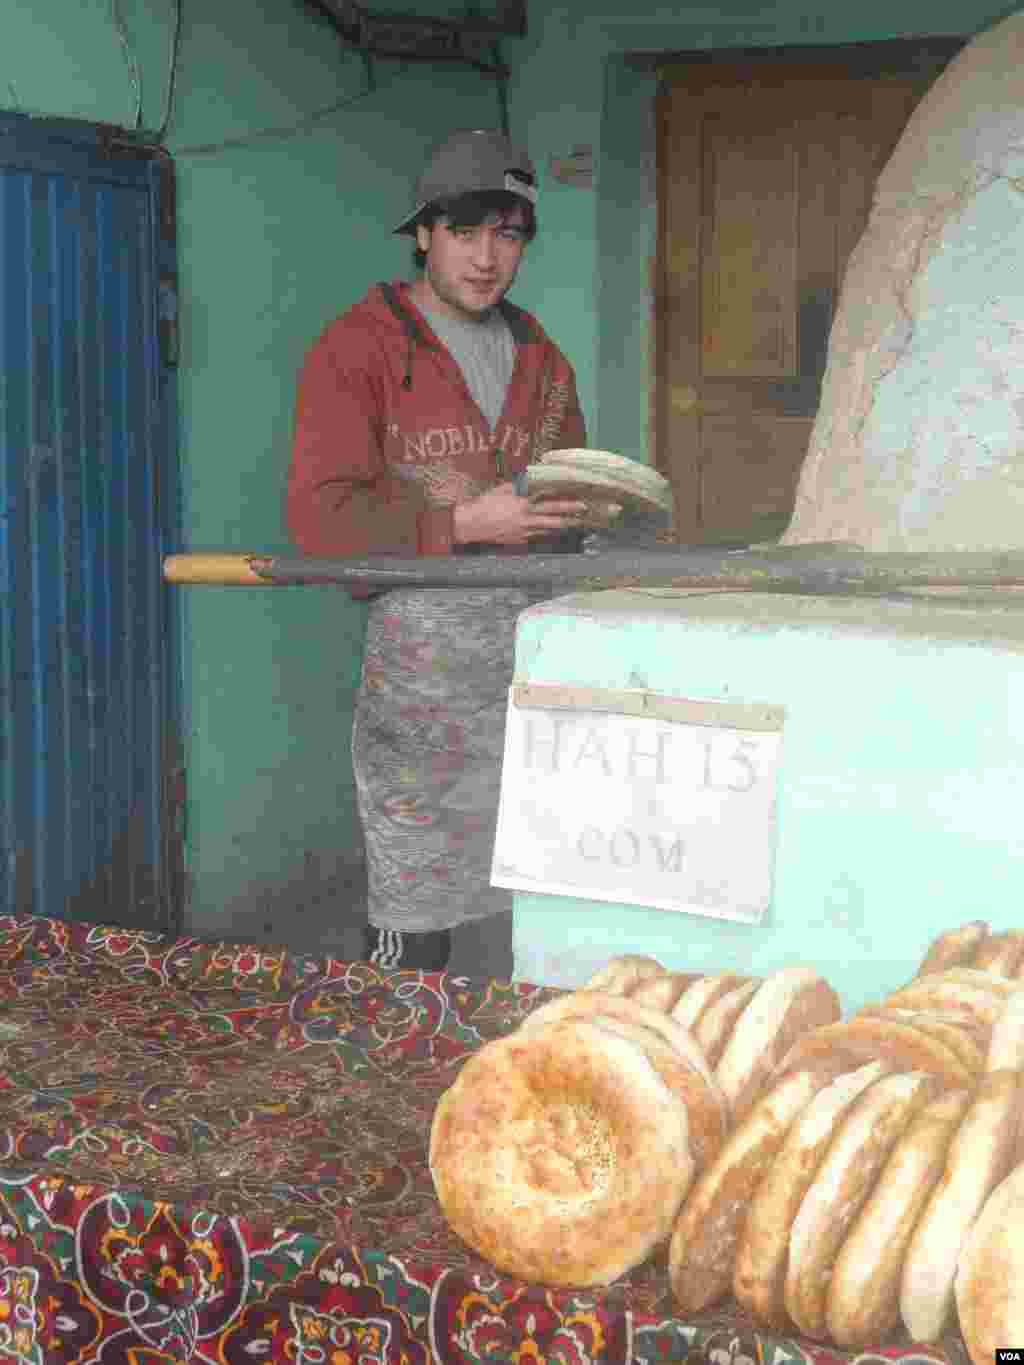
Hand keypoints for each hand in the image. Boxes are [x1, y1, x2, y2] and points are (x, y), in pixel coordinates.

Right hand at [452, 482, 588, 545]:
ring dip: (562, 525)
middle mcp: (526, 518)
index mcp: (523, 503)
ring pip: (549, 529)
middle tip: (584, 511)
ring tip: (574, 521)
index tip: (579, 498)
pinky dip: (548, 532)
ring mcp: (524, 531)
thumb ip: (520, 485)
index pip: (550, 501)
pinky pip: (538, 536)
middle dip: (571, 515)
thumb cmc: (485, 504)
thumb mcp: (503, 489)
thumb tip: (532, 479)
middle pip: (554, 518)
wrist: (472, 524)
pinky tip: (555, 530)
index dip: (567, 501)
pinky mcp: (520, 540)